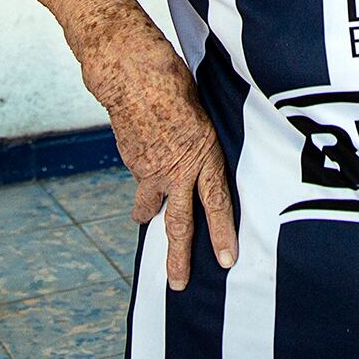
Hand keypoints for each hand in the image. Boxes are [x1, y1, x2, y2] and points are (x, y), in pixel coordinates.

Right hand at [97, 39, 237, 290]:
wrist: (132, 73)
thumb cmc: (175, 82)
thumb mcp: (203, 112)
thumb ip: (204, 141)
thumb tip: (201, 153)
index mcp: (205, 155)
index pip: (218, 204)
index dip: (223, 234)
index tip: (227, 260)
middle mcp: (177, 170)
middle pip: (180, 224)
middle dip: (179, 258)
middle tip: (179, 285)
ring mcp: (150, 170)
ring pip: (151, 206)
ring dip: (149, 215)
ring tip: (144, 222)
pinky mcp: (131, 162)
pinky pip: (141, 177)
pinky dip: (142, 176)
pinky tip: (142, 159)